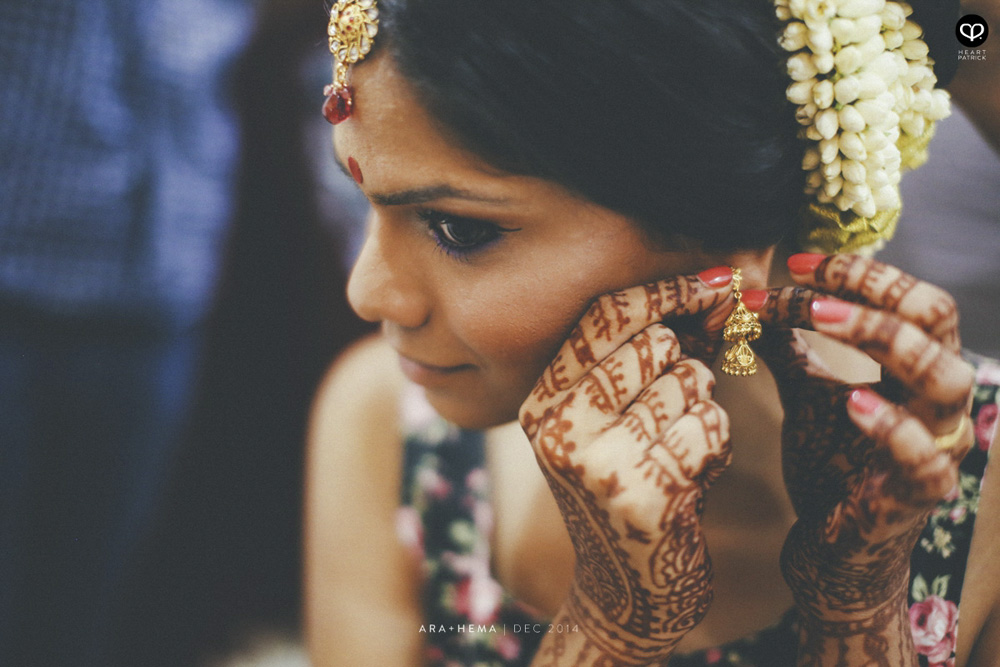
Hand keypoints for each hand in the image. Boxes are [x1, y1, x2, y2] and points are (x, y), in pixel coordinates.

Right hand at [519, 268, 734, 664]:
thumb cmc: (628, 488)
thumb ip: (635, 364)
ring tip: (678, 449)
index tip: (715, 282)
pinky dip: (716, 444)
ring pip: (689, 382)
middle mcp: (559, 429)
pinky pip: (709, 427)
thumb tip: (708, 289)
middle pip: (653, 343)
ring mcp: (597, 463)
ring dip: (702, 409)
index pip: (602, 318)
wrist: (628, 589)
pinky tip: (693, 478)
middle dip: (686, 364)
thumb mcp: (609, 425)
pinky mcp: (642, 495)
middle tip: (679, 405)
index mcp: (542, 403)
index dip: (664, 291)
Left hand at [750, 253, 974, 663]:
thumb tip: (744, 295)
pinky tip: (851, 401)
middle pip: (935, 319)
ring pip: (944, 375)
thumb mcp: (803, 391)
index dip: (859, 272)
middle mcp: (935, 395)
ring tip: (817, 322)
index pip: (909, 296)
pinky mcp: (921, 492)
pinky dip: (891, 424)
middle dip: (870, 291)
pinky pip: (925, 455)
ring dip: (879, 339)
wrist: (832, 541)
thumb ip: (786, 344)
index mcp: (913, 365)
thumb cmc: (828, 460)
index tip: (796, 263)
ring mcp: (938, 442)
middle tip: (805, 288)